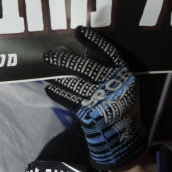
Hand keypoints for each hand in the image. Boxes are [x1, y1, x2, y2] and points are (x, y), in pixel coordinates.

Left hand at [43, 27, 146, 169]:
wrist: (122, 141)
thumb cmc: (119, 108)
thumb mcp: (121, 86)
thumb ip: (106, 70)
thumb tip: (83, 49)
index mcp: (126, 76)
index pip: (110, 53)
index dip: (94, 40)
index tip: (78, 30)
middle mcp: (116, 87)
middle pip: (87, 67)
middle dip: (65, 60)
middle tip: (49, 54)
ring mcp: (103, 101)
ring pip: (75, 84)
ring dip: (57, 77)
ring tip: (45, 73)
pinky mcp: (91, 115)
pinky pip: (69, 100)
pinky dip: (58, 93)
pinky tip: (49, 89)